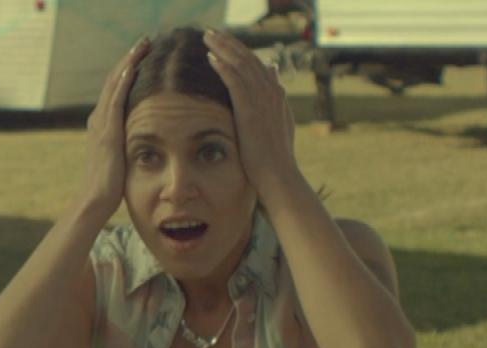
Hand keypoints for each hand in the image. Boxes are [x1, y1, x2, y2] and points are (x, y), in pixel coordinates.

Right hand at [78, 37, 149, 217]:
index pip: (116, 89)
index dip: (128, 69)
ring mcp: (101, 124)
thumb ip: (128, 145)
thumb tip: (145, 142)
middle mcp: (99, 119)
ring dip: (128, 62)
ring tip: (142, 45)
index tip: (143, 54)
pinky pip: (115, 100)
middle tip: (145, 41)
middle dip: (130, 58)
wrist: (95, 201)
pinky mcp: (107, 132)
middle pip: (115, 79)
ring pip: (115, 84)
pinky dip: (123, 81)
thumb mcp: (121, 160)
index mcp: (102, 124)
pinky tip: (133, 66)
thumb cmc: (110, 188)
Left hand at [204, 29, 300, 203]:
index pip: (257, 64)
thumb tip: (273, 69)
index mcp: (276, 94)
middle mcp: (271, 92)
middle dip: (229, 43)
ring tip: (207, 37)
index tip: (224, 42)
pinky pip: (236, 80)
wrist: (277, 175)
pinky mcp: (250, 109)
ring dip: (223, 47)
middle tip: (211, 32)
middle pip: (248, 58)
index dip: (240, 50)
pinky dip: (223, 66)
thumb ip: (275, 96)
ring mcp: (262, 100)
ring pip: (241, 64)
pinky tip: (211, 57)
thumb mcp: (279, 121)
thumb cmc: (274, 156)